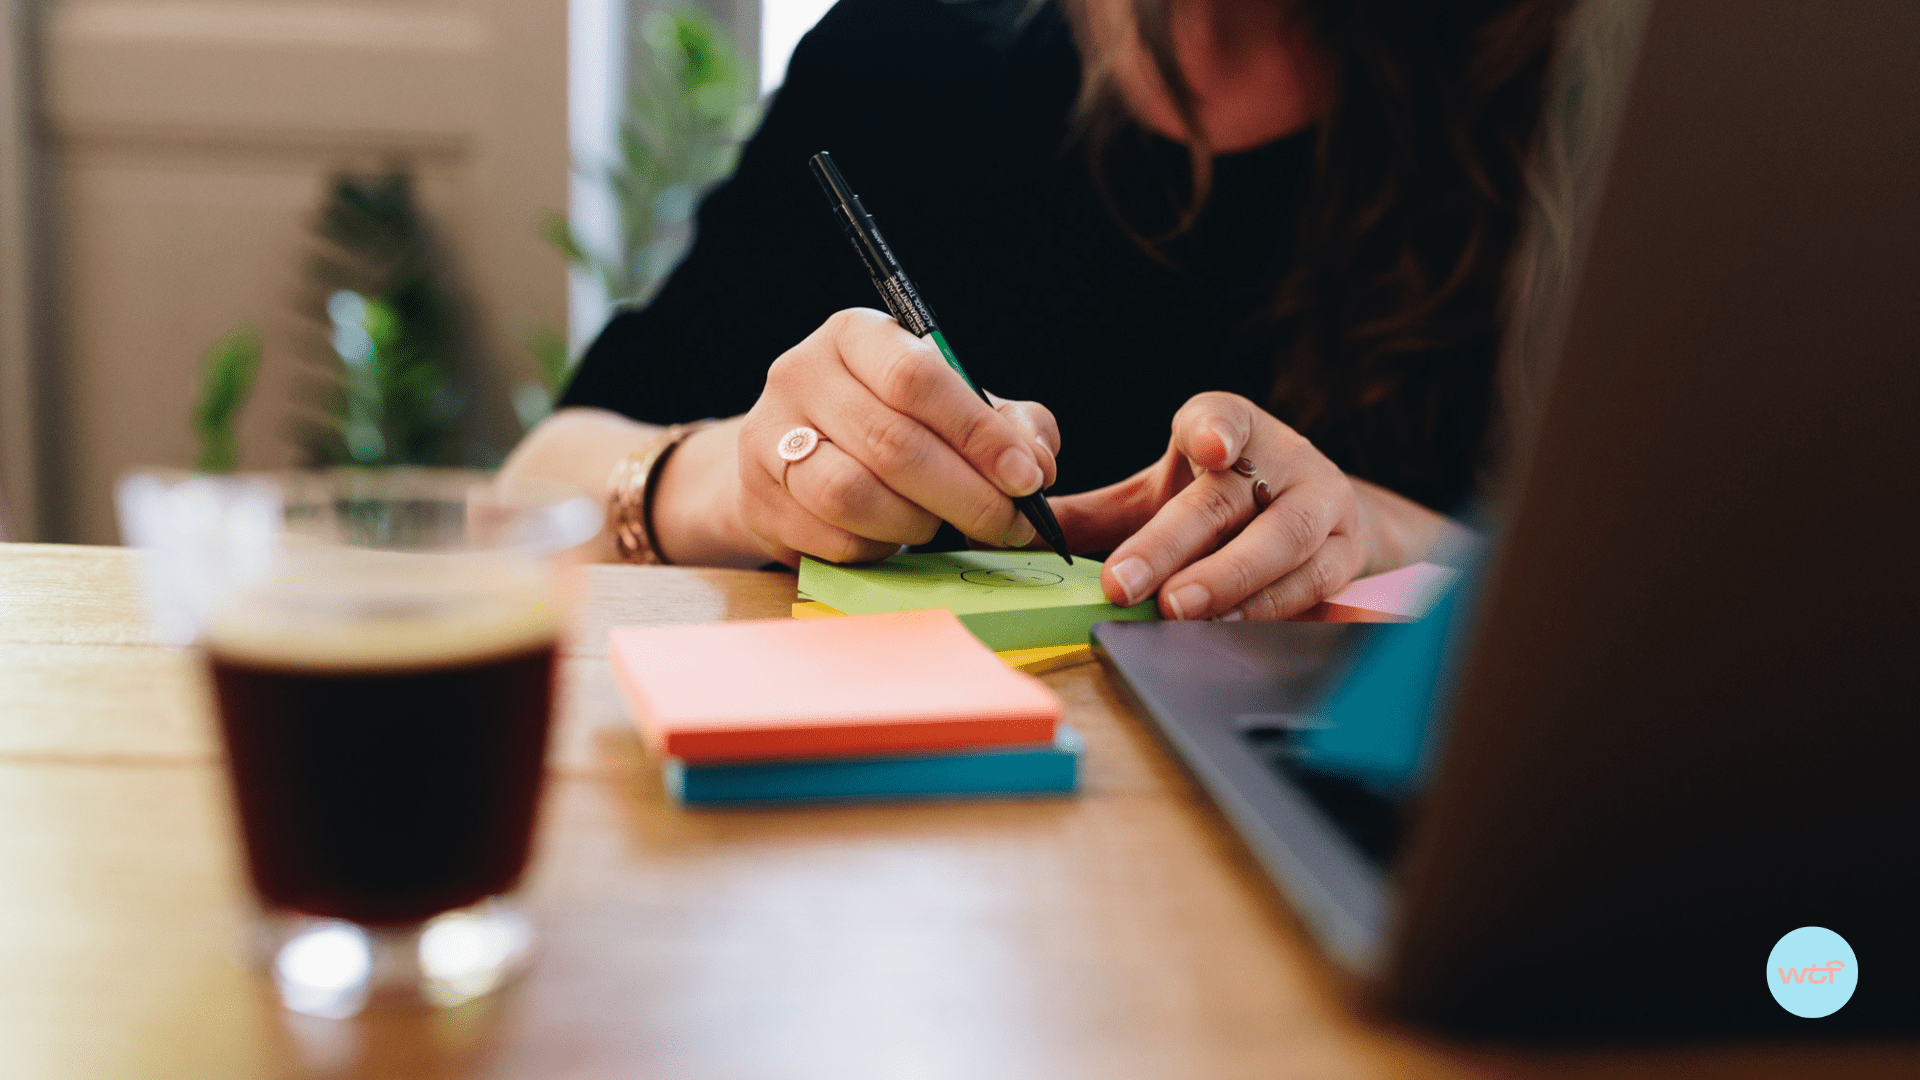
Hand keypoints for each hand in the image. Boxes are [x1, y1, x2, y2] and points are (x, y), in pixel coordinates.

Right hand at [662, 308, 1060, 565]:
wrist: (796, 456)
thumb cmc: (891, 423)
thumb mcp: (954, 405)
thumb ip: (1010, 425)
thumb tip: (1037, 464)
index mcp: (856, 334)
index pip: (917, 378)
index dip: (979, 434)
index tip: (1027, 478)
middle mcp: (802, 374)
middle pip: (892, 443)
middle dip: (967, 495)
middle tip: (1009, 524)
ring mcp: (768, 437)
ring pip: (854, 496)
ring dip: (918, 523)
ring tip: (942, 525)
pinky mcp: (758, 499)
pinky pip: (832, 538)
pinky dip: (879, 549)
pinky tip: (894, 538)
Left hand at [1049, 392, 1368, 619]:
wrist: (1316, 516)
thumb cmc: (1220, 503)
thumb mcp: (1156, 497)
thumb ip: (1095, 516)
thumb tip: (1014, 534)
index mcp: (1229, 428)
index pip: (1222, 416)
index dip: (1215, 428)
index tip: (1207, 444)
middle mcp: (1282, 459)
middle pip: (1229, 500)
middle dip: (1175, 545)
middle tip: (1126, 584)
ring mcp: (1322, 505)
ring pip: (1281, 545)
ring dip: (1228, 583)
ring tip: (1178, 612)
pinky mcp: (1349, 553)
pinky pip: (1314, 586)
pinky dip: (1271, 611)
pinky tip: (1231, 630)